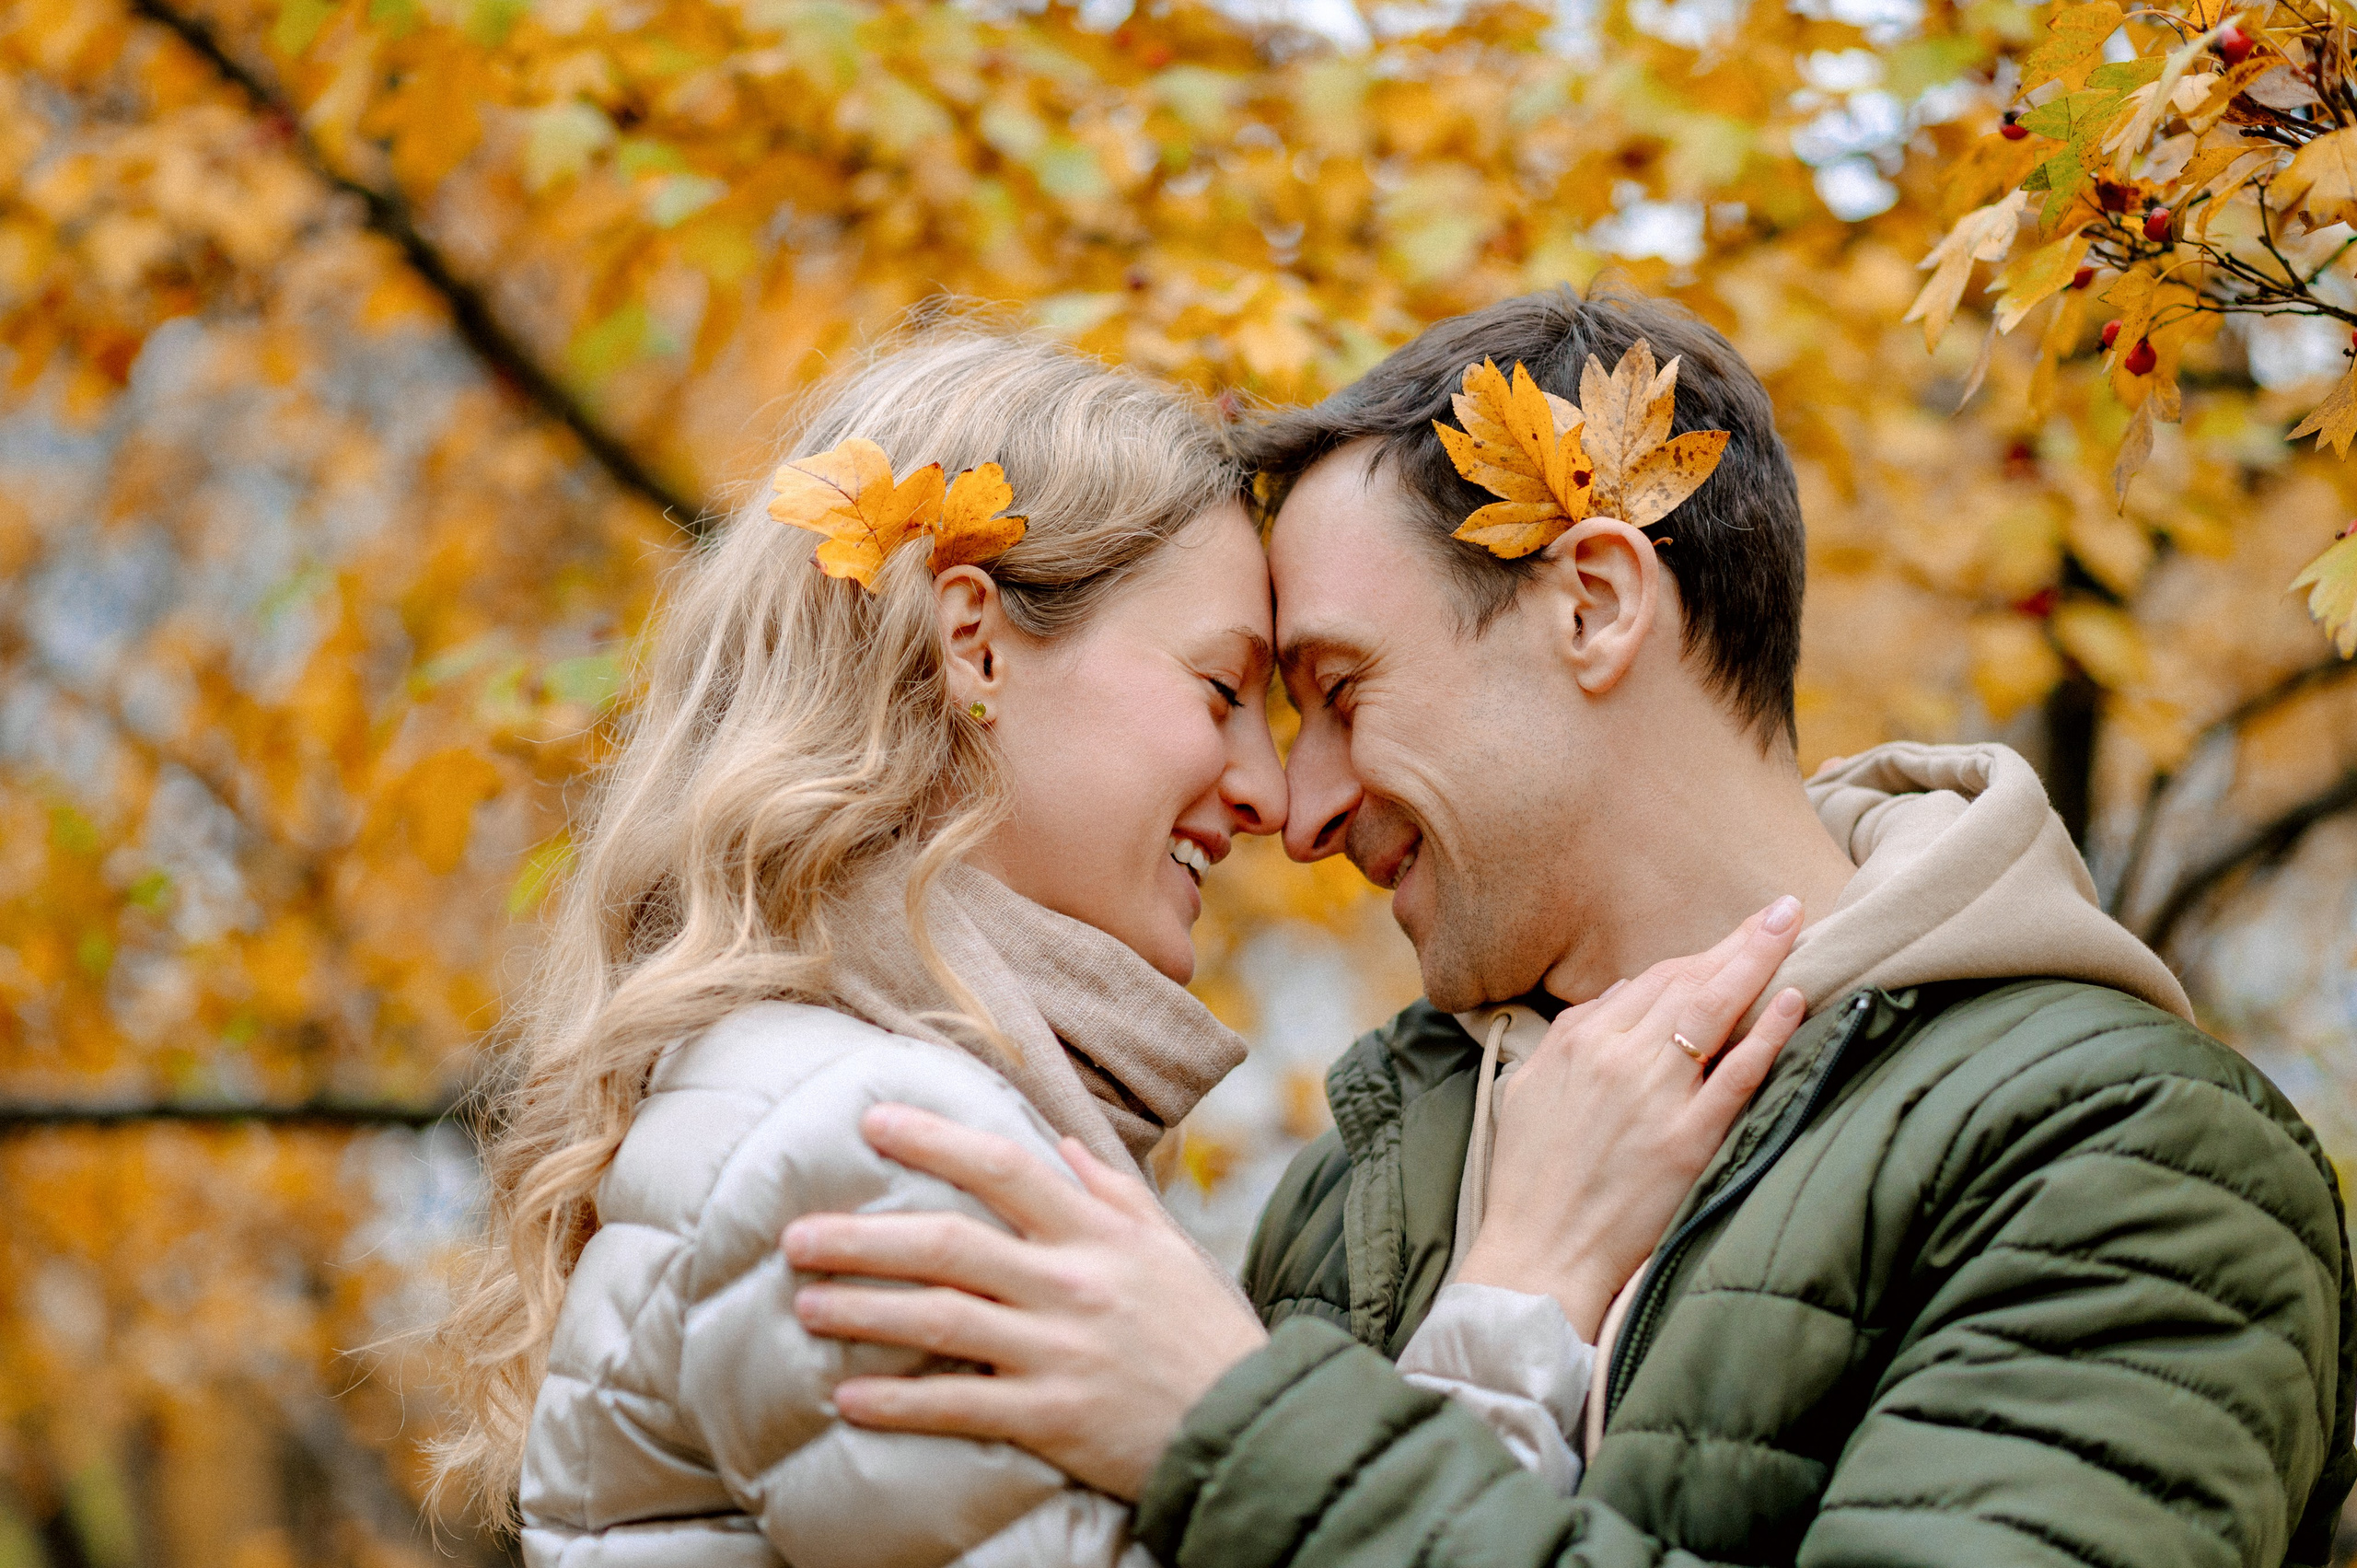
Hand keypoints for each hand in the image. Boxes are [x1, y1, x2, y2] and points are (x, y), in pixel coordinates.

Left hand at [782, 1104, 1269, 1499]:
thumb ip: (1113, 1192)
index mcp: (1098, 1234)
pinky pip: (962, 1406)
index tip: (873, 1121)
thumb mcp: (1170, 1247)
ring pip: (942, 1321)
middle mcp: (1073, 1283)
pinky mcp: (1054, 1417)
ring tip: (805, 1304)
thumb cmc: (1205, 1332)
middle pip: (951, 1243)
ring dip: (866, 1309)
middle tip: (797, 1233)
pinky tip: (849, 1397)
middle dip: (865, 1236)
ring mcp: (1061, 1351)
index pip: (1004, 1168)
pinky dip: (902, 1402)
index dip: (934, 1140)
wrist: (1252, 1424)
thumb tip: (1060, 1138)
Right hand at [1457, 897, 1808, 1338]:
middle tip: (1782, 909)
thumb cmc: (1528, 1181)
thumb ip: (1567, 1039)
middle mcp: (1616, 1058)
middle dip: (1738, 940)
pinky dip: (1766, 1034)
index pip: (1648, 981)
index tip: (1733, 934)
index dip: (1696, 954)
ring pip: (1712, 1011)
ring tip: (1792, 928)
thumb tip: (1612, 1000)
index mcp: (1576, 1043)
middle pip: (1686, 981)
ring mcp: (1654, 1098)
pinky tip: (1792, 1000)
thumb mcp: (1527, 1091)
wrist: (1537, 1256)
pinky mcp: (1687, 1142)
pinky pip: (1736, 1075)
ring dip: (1756, 962)